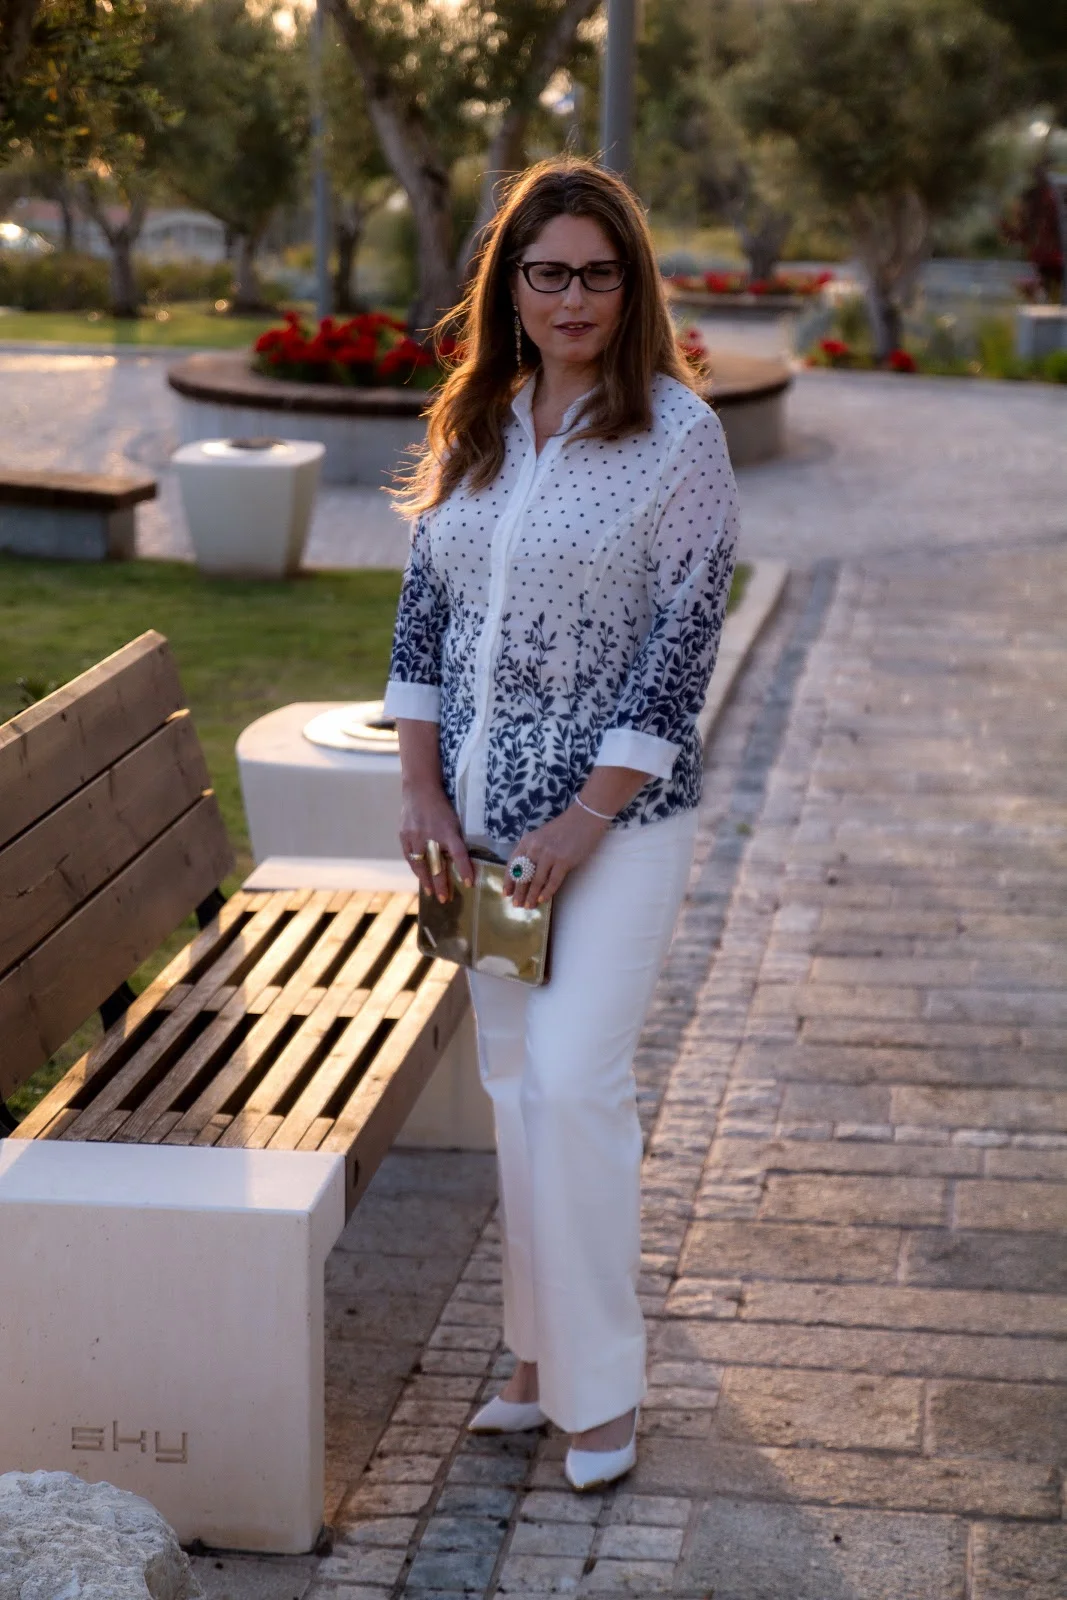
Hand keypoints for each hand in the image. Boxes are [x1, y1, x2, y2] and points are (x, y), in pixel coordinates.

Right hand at [399, 784, 472, 902]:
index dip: (464, 869)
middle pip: (436, 865)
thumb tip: (460, 861)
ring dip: (426, 880)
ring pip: (421, 864)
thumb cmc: (442, 806)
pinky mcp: (404, 835)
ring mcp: (415, 836)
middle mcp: (431, 835)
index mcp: (448, 830)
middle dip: (441, 884)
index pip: (459, 854)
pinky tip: (420, 876)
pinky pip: (410, 857)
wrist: (419, 789)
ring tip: (431, 892)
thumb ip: (455, 840)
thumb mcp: (454, 821)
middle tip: (444, 899)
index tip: (468, 883)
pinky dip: (416, 868)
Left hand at [506, 802, 609, 908]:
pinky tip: (542, 900)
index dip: (508, 880)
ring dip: (531, 896)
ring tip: (528, 906)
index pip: (513, 864)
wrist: (585, 818)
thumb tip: (526, 874)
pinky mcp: (564, 861)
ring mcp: (549, 855)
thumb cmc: (564, 828)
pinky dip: (546, 892)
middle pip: (523, 875)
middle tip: (515, 905)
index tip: (505, 893)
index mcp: (527, 841)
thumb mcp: (541, 837)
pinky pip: (552, 882)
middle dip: (518, 892)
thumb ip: (533, 852)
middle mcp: (535, 848)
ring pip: (536, 881)